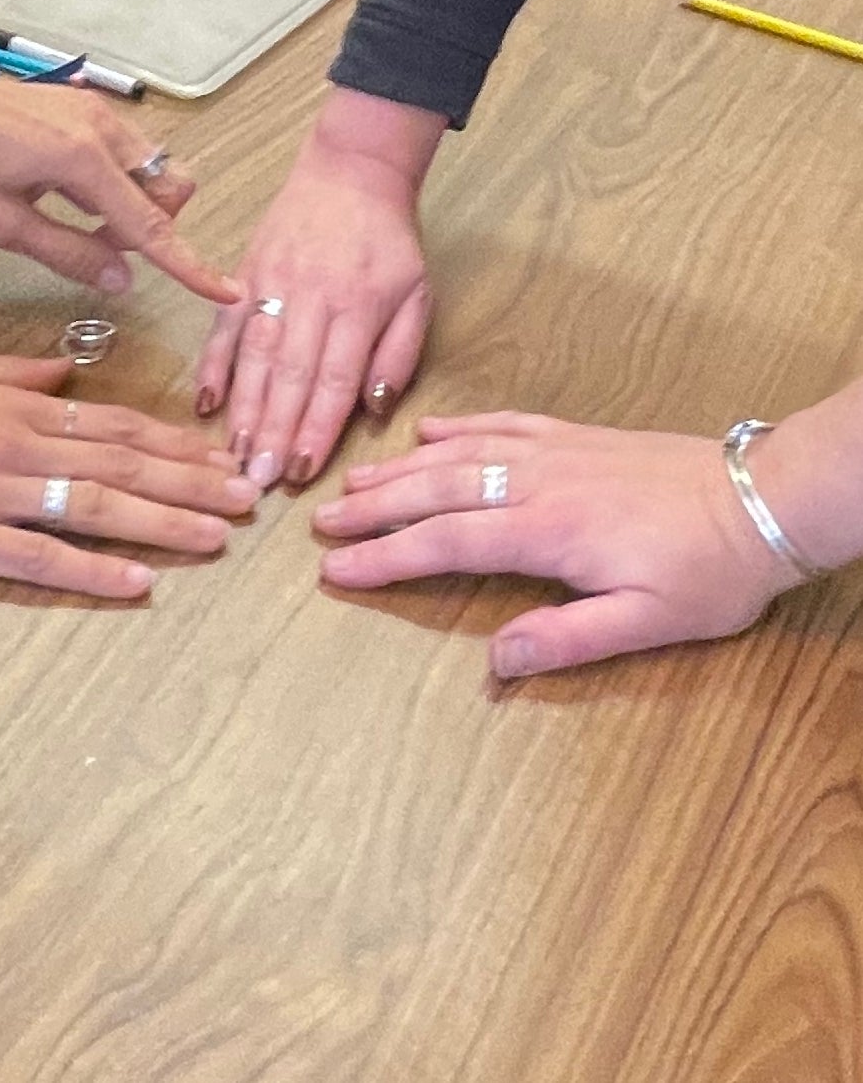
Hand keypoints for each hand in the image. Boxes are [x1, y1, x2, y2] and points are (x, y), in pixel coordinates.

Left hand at [0, 59, 241, 304]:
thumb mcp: (2, 224)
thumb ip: (69, 253)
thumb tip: (122, 280)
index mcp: (82, 160)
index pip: (150, 225)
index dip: (188, 264)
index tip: (224, 290)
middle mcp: (103, 129)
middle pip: (170, 188)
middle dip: (153, 226)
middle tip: (99, 245)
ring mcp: (99, 111)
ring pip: (153, 168)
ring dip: (133, 204)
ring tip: (78, 220)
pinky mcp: (88, 105)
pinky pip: (129, 151)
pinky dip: (117, 181)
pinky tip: (68, 192)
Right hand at [0, 347, 260, 597]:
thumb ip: (13, 371)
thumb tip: (67, 372)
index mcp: (17, 408)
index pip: (116, 425)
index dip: (176, 443)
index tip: (222, 455)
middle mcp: (18, 447)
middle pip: (124, 465)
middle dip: (193, 483)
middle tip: (249, 499)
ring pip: (97, 508)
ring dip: (164, 524)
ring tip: (218, 539)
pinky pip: (39, 558)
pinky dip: (92, 572)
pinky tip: (137, 584)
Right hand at [196, 91, 439, 489]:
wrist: (351, 172)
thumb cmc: (389, 242)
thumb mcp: (418, 294)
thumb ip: (398, 353)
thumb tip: (372, 407)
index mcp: (358, 307)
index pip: (335, 380)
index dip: (317, 429)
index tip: (302, 471)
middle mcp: (311, 298)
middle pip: (289, 376)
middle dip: (273, 432)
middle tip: (258, 480)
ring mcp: (272, 285)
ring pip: (253, 356)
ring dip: (242, 408)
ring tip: (234, 452)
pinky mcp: (244, 275)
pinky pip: (223, 326)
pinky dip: (211, 364)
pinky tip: (203, 402)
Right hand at [313, 412, 805, 676]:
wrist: (763, 498)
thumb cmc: (710, 571)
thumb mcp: (649, 623)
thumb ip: (567, 639)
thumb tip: (496, 662)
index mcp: (548, 532)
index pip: (447, 544)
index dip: (386, 558)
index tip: (336, 569)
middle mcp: (537, 483)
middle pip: (437, 491)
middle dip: (374, 507)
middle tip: (321, 520)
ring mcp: (553, 452)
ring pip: (459, 454)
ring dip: (401, 466)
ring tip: (353, 480)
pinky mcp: (574, 436)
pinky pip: (501, 424)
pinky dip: (459, 427)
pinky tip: (427, 431)